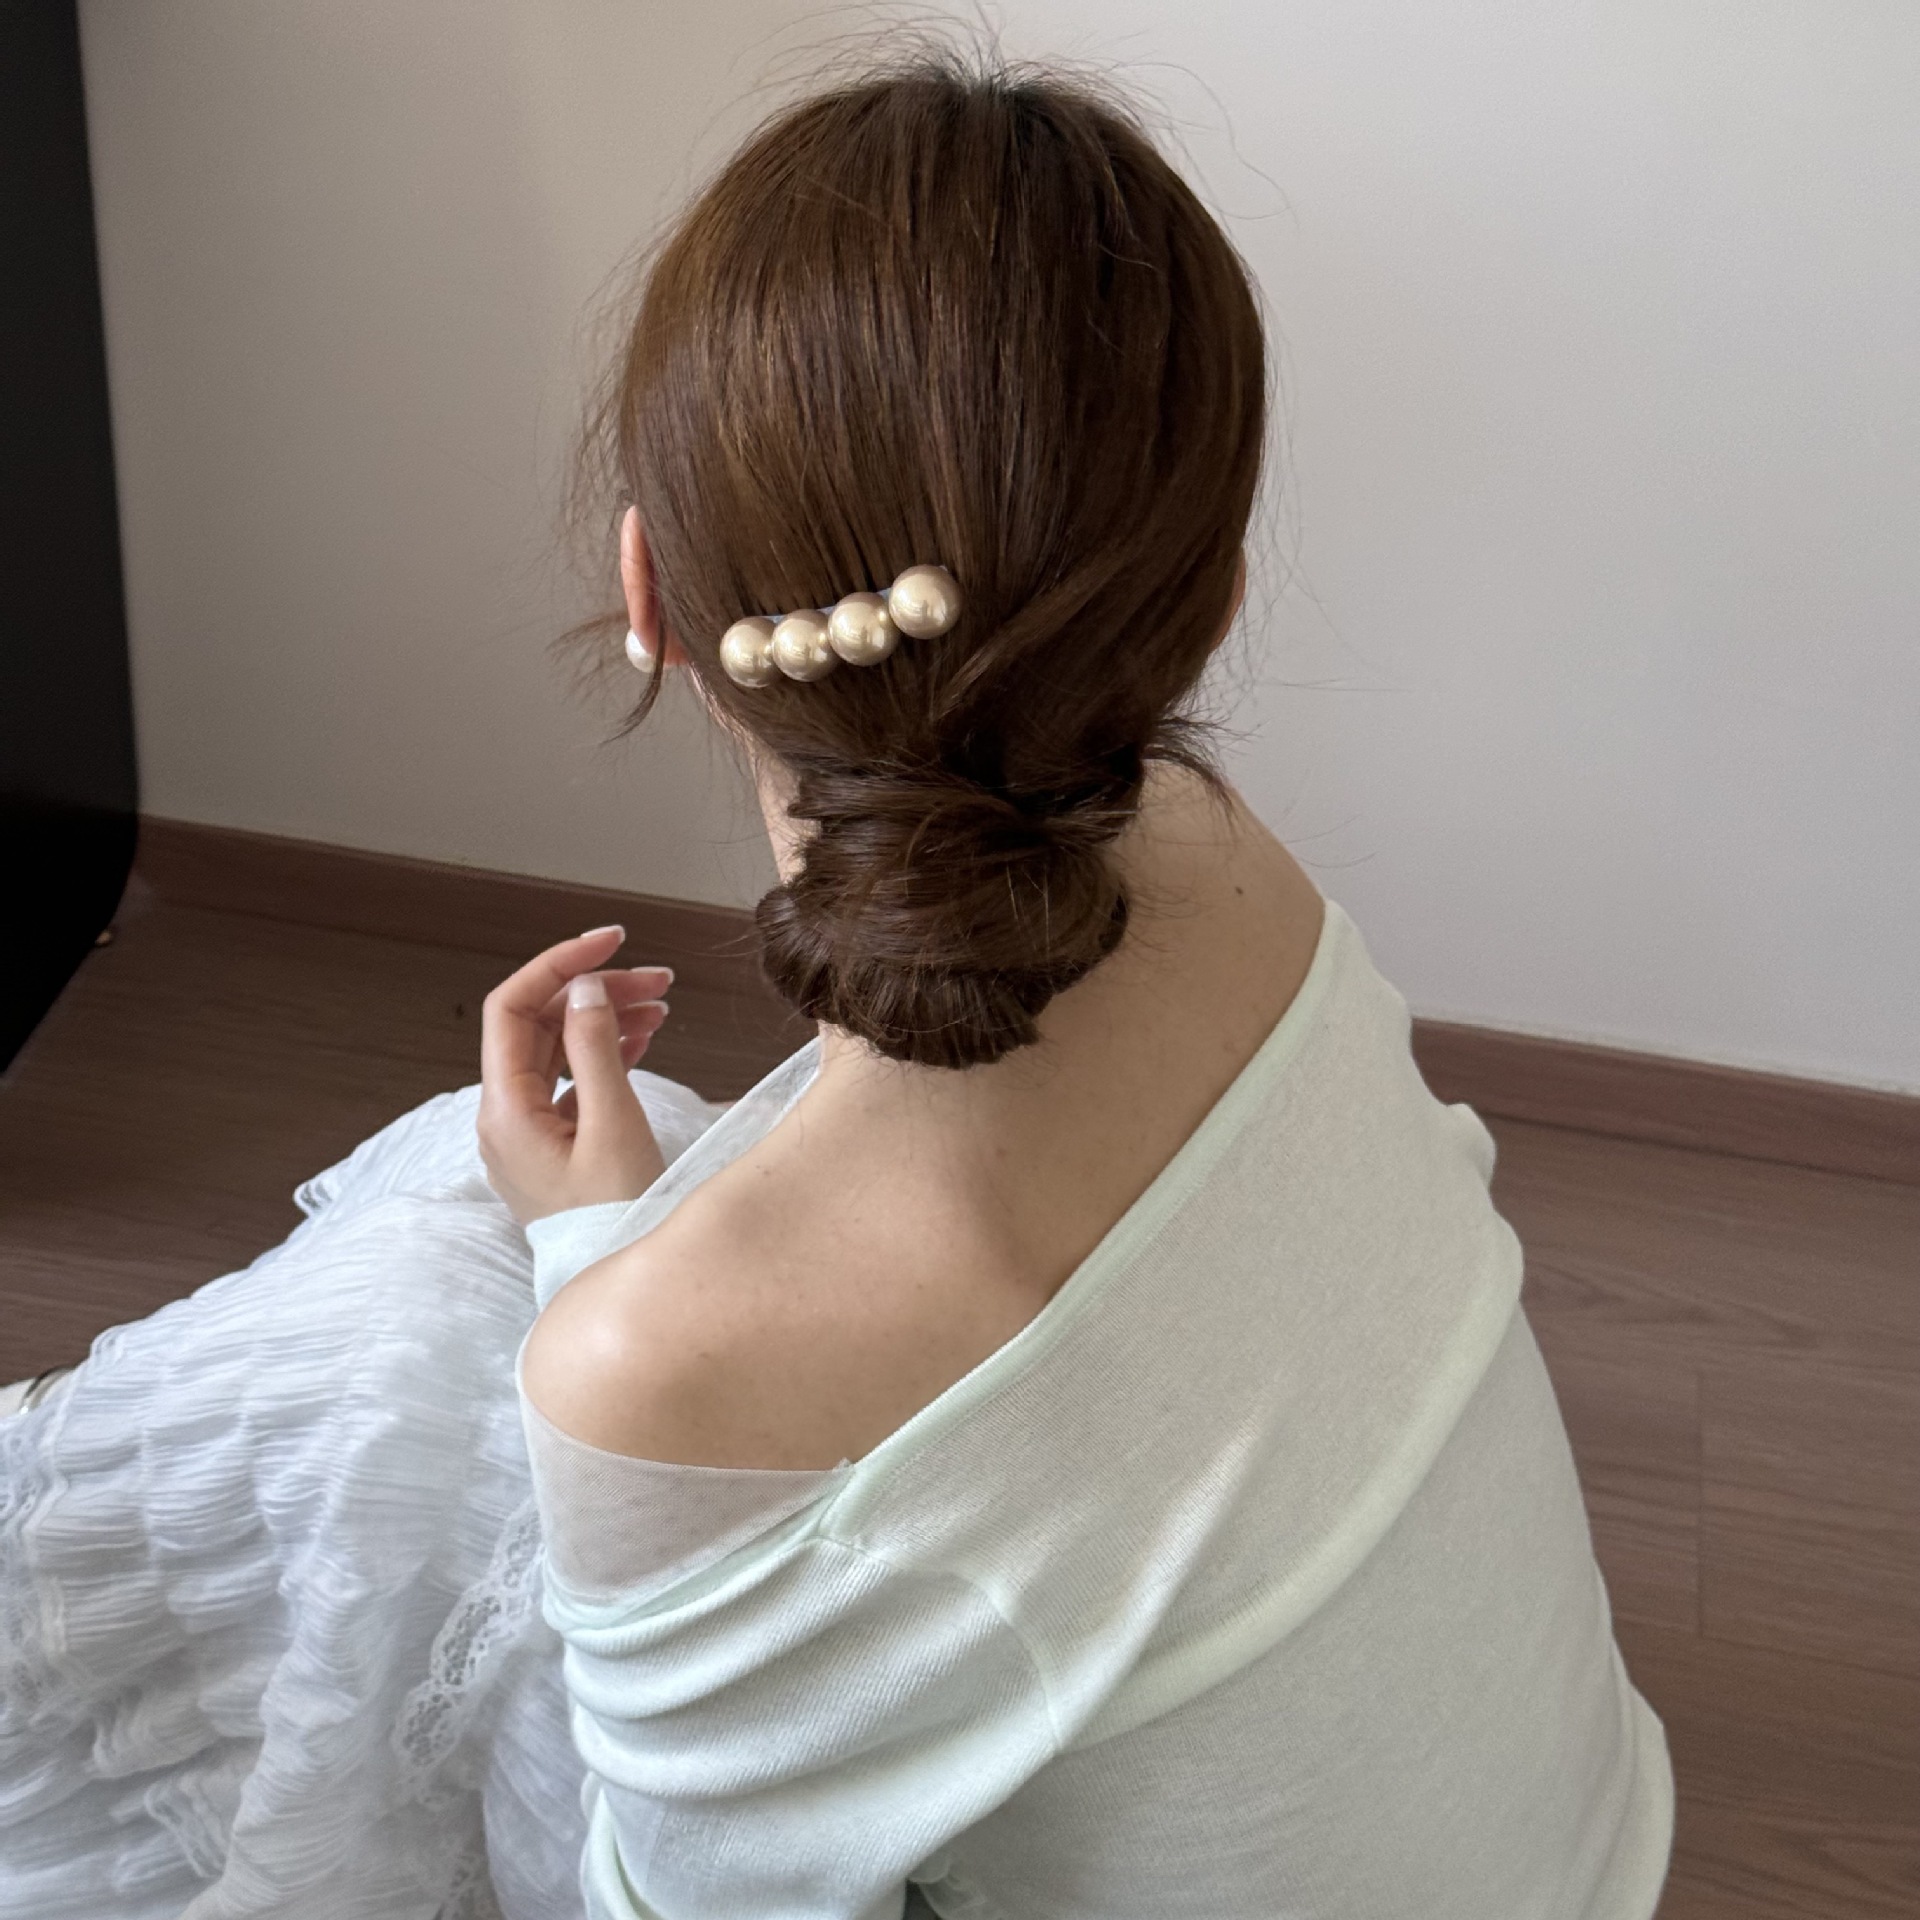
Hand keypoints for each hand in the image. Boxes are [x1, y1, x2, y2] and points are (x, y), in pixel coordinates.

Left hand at [477, 925, 674, 1225]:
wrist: (616, 1282)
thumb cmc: (616, 1218)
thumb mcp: (612, 1125)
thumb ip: (595, 1048)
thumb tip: (585, 988)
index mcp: (504, 1111)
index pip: (512, 1007)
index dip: (559, 964)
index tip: (610, 942)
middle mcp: (505, 1117)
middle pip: (538, 1024)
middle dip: (595, 991)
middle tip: (657, 979)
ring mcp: (527, 1132)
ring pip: (557, 1049)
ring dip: (604, 1018)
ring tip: (661, 1005)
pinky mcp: (552, 1145)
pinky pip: (569, 1079)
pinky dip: (603, 1051)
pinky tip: (642, 1037)